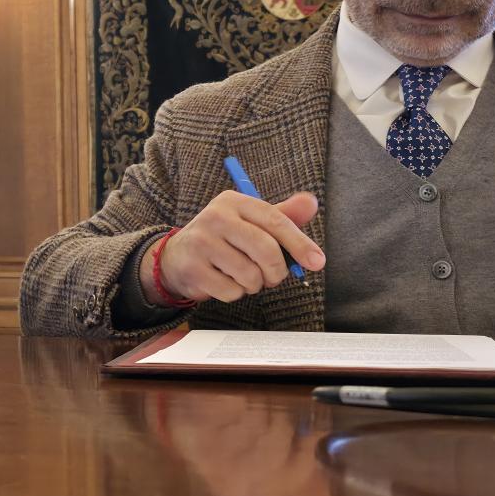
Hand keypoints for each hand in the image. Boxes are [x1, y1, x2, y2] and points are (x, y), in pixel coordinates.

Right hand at [157, 190, 324, 303]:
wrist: (177, 257)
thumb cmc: (223, 239)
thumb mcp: (250, 223)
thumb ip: (282, 215)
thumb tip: (311, 202)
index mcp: (234, 201)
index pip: (274, 220)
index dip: (300, 243)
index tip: (317, 262)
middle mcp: (216, 217)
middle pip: (265, 249)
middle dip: (276, 271)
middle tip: (273, 277)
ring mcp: (201, 242)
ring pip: (250, 274)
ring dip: (254, 284)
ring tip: (243, 276)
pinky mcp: (192, 268)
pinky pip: (231, 291)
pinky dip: (235, 293)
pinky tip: (225, 282)